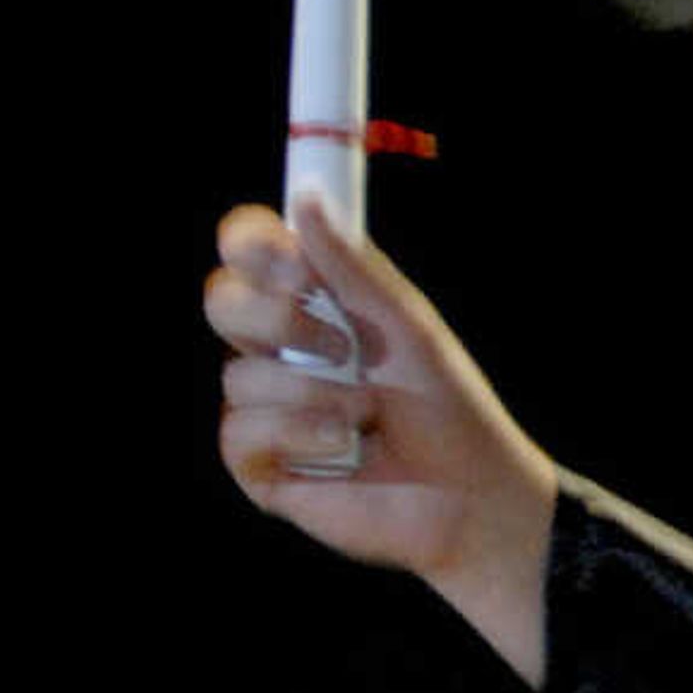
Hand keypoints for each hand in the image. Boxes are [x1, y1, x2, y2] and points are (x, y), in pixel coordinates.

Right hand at [203, 192, 560, 681]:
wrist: (471, 496)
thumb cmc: (450, 409)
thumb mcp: (407, 327)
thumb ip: (354, 267)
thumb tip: (307, 196)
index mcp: (315, 308)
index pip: (250, 253)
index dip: (254, 248)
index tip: (295, 264)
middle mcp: (282, 352)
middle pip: (221, 301)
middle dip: (275, 318)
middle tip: (341, 346)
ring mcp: (267, 408)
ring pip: (237, 374)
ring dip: (312, 393)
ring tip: (368, 415)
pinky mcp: (260, 465)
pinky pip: (239, 432)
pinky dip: (298, 435)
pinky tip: (342, 450)